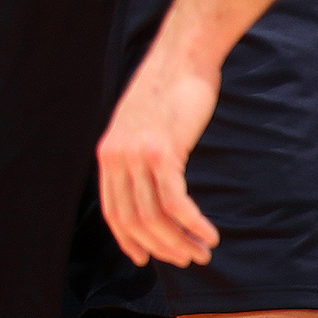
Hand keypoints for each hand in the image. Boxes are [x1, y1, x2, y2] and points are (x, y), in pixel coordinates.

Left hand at [96, 43, 222, 268]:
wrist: (181, 58)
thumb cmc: (168, 90)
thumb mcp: (141, 125)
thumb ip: (137, 153)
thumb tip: (148, 183)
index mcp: (108, 154)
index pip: (112, 211)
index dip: (129, 239)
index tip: (146, 258)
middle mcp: (116, 158)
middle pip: (134, 220)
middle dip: (161, 247)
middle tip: (188, 259)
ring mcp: (137, 156)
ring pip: (155, 217)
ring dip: (180, 241)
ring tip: (203, 252)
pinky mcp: (163, 153)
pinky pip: (175, 203)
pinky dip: (192, 224)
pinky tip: (209, 234)